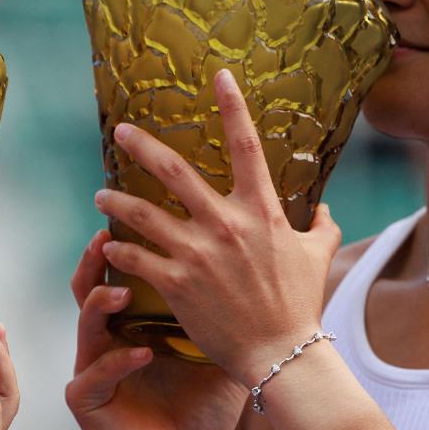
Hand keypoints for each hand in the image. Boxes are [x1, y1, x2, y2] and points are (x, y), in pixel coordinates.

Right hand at [64, 230, 249, 429]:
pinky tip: (141, 354)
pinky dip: (118, 362)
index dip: (127, 245)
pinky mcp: (87, 401)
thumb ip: (234, 313)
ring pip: (85, 325)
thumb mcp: (222, 354)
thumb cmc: (201, 409)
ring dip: (101, 305)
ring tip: (122, 294)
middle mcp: (109, 340)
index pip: (125, 275)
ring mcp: (93, 369)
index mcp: (137, 324)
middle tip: (107, 236)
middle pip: (91, 288)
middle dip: (96, 261)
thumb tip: (276, 268)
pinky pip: (95, 374)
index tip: (141, 213)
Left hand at [92, 68, 342, 387]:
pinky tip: (107, 246)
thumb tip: (327, 208)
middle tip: (120, 131)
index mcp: (261, 211)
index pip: (246, 145)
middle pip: (175, 171)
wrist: (282, 354)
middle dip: (142, 146)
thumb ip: (322, 227)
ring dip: (116, 202)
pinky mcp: (177, 284)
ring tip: (101, 195)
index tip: (218, 75)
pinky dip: (118, 250)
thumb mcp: (319, 257)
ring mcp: (198, 253)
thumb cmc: (301, 305)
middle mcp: (226, 224)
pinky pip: (136, 258)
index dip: (232, 105)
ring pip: (143, 214)